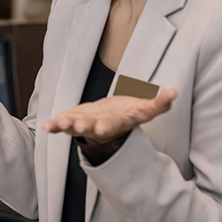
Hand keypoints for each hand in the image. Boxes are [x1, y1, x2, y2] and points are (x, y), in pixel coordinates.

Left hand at [42, 88, 177, 141]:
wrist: (109, 121)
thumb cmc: (126, 113)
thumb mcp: (143, 110)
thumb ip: (158, 104)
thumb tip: (174, 93)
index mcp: (120, 121)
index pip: (117, 123)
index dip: (110, 125)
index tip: (104, 128)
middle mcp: (102, 125)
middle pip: (95, 126)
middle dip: (88, 126)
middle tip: (81, 127)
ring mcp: (86, 124)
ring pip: (77, 125)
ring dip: (68, 125)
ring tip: (60, 123)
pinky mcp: (74, 121)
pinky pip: (63, 124)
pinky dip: (55, 126)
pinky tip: (47, 126)